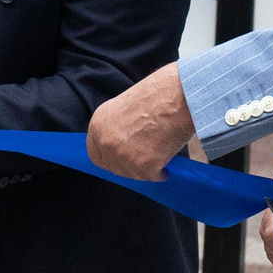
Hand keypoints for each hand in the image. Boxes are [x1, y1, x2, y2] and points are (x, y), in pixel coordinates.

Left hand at [87, 64, 195, 180]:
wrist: (177, 97)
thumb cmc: (158, 95)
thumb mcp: (125, 107)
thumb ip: (117, 127)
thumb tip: (123, 141)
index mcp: (98, 124)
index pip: (95, 154)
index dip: (109, 158)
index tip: (121, 160)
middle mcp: (106, 142)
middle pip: (113, 166)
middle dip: (128, 165)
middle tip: (144, 158)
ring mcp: (123, 156)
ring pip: (132, 174)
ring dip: (145, 169)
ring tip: (159, 154)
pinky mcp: (143, 167)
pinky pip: (152, 176)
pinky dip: (161, 172)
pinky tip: (167, 162)